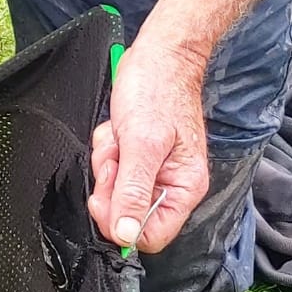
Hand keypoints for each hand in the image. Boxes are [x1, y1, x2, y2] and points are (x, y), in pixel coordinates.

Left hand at [88, 33, 209, 254]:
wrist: (158, 55)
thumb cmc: (157, 90)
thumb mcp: (142, 143)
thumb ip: (134, 190)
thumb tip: (127, 235)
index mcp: (184, 187)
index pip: (152, 235)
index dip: (123, 223)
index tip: (107, 197)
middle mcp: (170, 183)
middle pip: (128, 214)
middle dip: (113, 184)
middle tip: (116, 156)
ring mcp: (152, 170)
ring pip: (116, 190)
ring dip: (108, 162)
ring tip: (120, 135)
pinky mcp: (136, 155)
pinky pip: (111, 169)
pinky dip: (108, 149)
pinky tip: (117, 129)